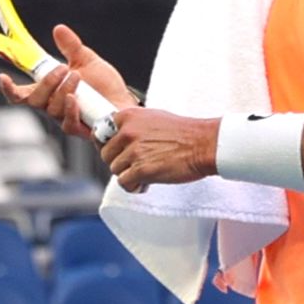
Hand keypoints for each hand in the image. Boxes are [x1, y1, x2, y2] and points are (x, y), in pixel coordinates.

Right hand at [0, 24, 136, 138]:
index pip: (21, 94)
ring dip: (63, 89)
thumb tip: (58, 29)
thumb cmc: (105, 85)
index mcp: (49, 91)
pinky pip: (67, 123)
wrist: (125, 101)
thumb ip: (71, 47)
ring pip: (52, 108)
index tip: (4, 76)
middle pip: (34, 100)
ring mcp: (64, 119)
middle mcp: (52, 107)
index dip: (9, 89)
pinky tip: (75, 99)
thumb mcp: (87, 60)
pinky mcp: (79, 130)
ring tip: (78, 77)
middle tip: (62, 68)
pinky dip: (69, 109)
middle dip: (46, 82)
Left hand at [101, 109, 219, 191]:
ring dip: (128, 174)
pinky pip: (124, 183)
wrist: (204, 144)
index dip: (107, 145)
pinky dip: (134, 186)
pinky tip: (146, 182)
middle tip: (135, 164)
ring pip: (115, 170)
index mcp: (129, 117)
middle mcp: (128, 132)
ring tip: (145, 172)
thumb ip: (134, 125)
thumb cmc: (184, 132)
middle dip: (119, 162)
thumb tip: (119, 136)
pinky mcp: (141, 170)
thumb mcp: (153, 118)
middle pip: (106, 155)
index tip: (115, 152)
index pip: (100, 133)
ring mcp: (134, 151)